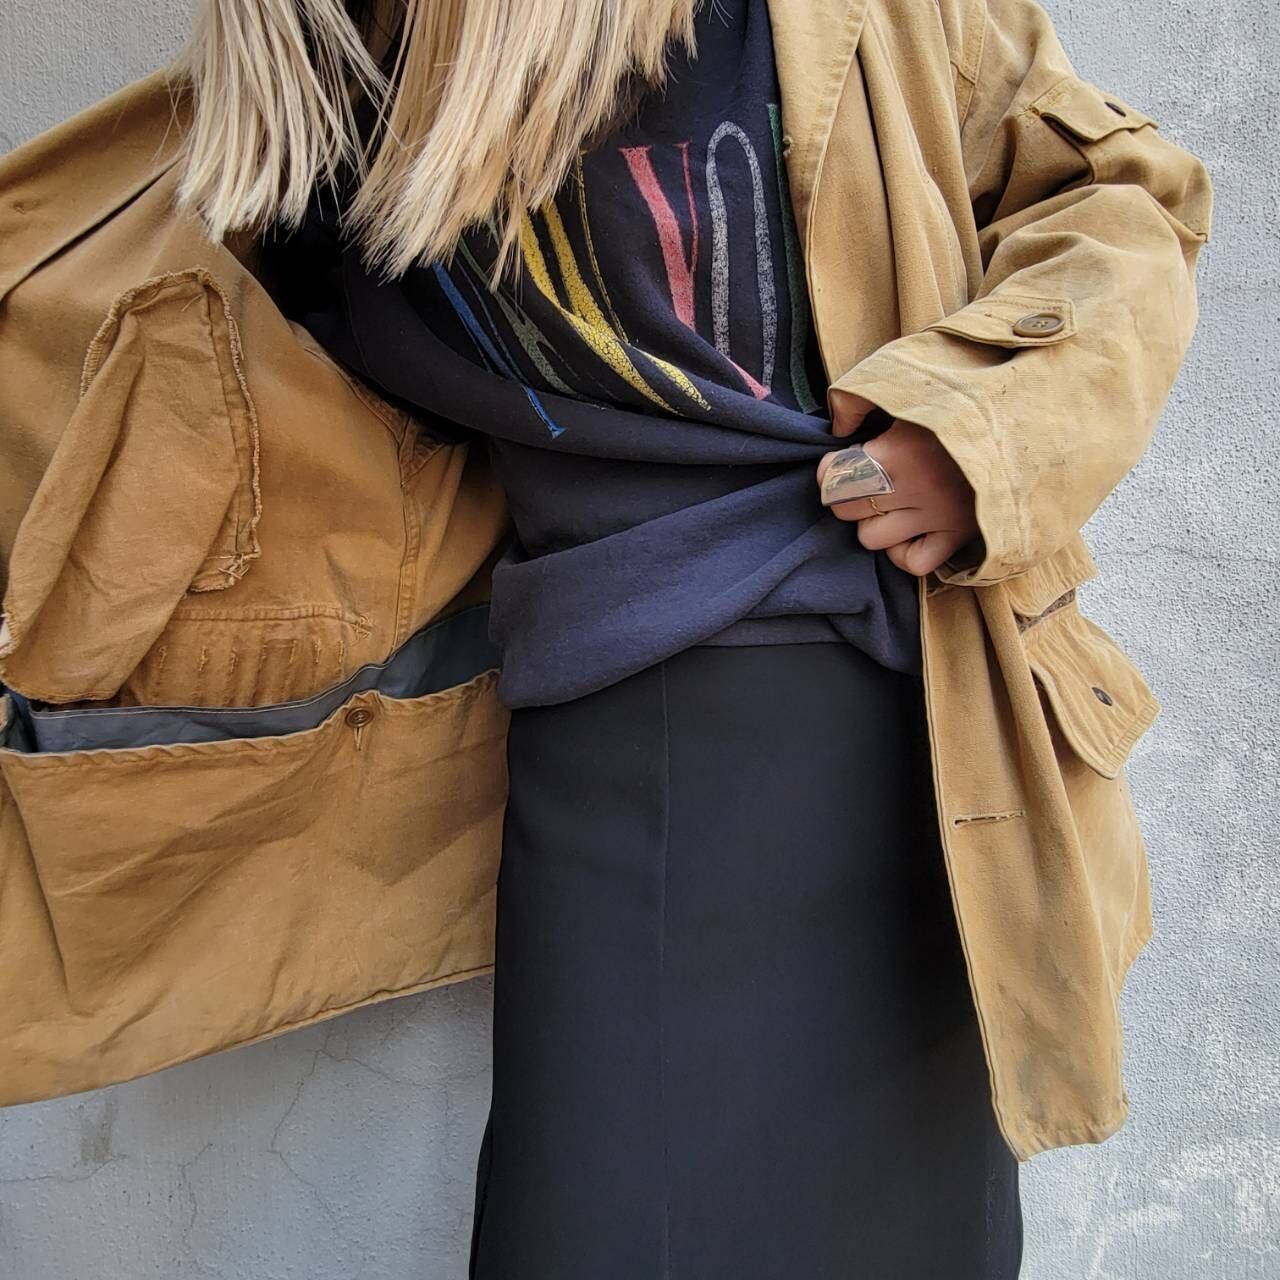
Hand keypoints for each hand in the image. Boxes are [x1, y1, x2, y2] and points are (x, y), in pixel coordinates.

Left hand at [816, 391, 981, 577]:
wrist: (1030, 416)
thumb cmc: (965, 397)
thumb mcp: (909, 378)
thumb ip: (860, 396)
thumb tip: (837, 425)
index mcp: (897, 451)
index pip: (836, 475)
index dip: (831, 469)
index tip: (840, 461)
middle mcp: (913, 488)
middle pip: (846, 508)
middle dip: (845, 494)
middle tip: (862, 481)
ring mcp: (936, 515)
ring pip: (871, 537)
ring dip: (870, 522)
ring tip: (885, 504)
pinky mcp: (959, 534)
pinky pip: (915, 562)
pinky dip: (902, 552)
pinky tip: (905, 533)